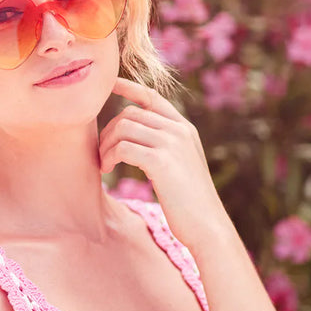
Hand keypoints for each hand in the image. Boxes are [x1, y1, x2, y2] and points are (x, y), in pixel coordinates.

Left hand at [99, 76, 225, 247]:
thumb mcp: (182, 164)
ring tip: (104, 163)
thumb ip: (166, 146)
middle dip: (109, 131)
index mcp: (184, 128)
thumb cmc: (190, 202)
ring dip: (106, 145)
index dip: (129, 87)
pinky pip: (123, 147)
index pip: (152, 97)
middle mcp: (179, 130)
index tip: (111, 84)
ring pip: (123, 127)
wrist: (208, 226)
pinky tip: (108, 170)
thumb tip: (136, 138)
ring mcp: (171, 143)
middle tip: (102, 153)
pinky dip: (109, 157)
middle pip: (130, 114)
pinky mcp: (161, 161)